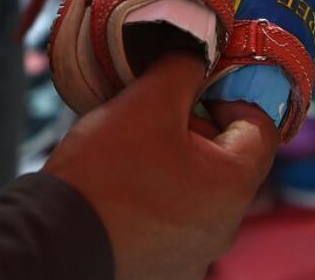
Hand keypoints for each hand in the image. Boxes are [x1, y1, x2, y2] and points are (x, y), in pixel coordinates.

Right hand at [44, 54, 278, 279]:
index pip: (260, 126)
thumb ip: (184, 68)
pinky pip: (173, 217)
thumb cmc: (105, 171)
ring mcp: (195, 252)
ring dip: (173, 159)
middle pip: (226, 158)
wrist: (54, 237)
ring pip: (197, 187)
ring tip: (132, 146)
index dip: (233, 93)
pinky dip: (155, 194)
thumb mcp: (148, 99)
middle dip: (195, 125)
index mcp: (233, 185)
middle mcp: (224, 226)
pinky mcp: (165, 266)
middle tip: (157, 109)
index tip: (199, 82)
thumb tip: (198, 55)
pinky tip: (122, 182)